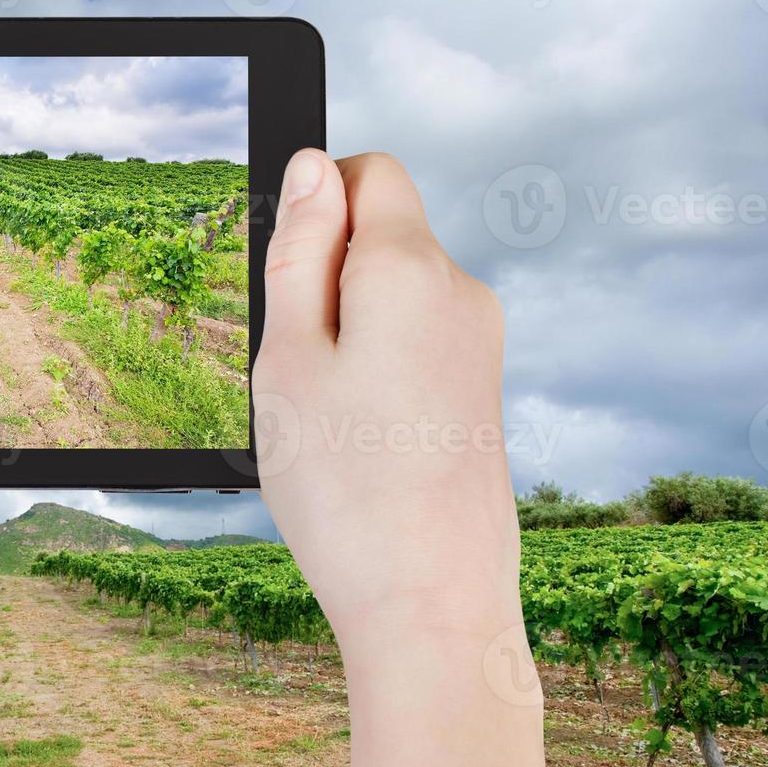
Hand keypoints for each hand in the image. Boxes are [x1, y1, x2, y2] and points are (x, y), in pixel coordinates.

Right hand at [256, 151, 562, 766]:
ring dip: (350, 331)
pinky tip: (361, 440)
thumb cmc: (345, 489)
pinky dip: (380, 369)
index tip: (285, 279)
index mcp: (409, 268)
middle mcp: (461, 290)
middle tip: (295, 370)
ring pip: (396, 294)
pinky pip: (419, 342)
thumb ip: (299, 253)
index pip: (369, 170)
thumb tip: (313, 164)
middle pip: (383, 234)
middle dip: (328, 277)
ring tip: (328, 418)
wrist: (431, 602)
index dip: (316, 204)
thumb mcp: (287, 360)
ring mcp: (480, 342)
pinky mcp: (482, 389)